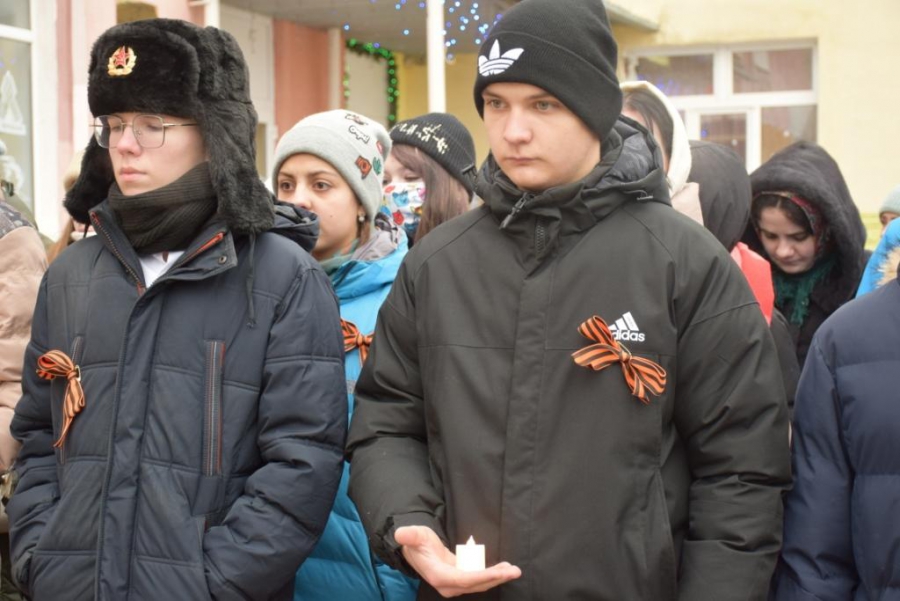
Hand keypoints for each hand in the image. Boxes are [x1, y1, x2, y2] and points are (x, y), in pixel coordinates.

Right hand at [394, 525, 521, 597]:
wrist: (416, 550)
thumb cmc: (416, 541)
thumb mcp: (414, 535)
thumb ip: (410, 535)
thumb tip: (401, 534)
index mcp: (438, 575)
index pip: (463, 579)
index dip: (481, 576)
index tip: (498, 572)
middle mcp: (448, 584)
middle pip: (475, 584)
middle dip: (495, 578)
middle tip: (514, 571)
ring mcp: (455, 583)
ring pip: (479, 583)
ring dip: (497, 577)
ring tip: (513, 570)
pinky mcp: (461, 579)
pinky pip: (478, 579)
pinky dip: (492, 575)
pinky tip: (505, 568)